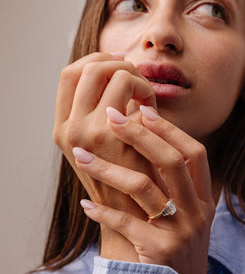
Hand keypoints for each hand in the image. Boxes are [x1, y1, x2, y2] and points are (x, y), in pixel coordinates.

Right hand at [52, 52, 157, 215]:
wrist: (132, 212)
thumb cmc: (124, 173)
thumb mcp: (103, 141)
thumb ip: (103, 109)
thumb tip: (120, 68)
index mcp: (63, 127)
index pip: (70, 74)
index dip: (95, 60)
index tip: (119, 63)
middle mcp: (68, 127)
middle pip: (89, 66)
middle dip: (117, 63)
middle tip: (135, 78)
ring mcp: (86, 131)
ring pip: (112, 72)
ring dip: (135, 77)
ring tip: (146, 99)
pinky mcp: (111, 135)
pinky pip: (132, 88)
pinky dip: (146, 91)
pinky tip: (153, 111)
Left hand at [73, 106, 214, 273]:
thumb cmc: (179, 244)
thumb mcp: (188, 212)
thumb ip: (175, 183)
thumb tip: (146, 141)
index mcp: (204, 197)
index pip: (194, 153)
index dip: (171, 130)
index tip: (145, 110)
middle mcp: (196, 211)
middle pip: (170, 161)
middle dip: (140, 135)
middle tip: (112, 117)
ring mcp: (180, 231)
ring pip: (143, 187)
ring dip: (108, 168)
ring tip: (81, 156)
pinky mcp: (159, 252)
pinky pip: (125, 223)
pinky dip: (103, 211)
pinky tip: (86, 204)